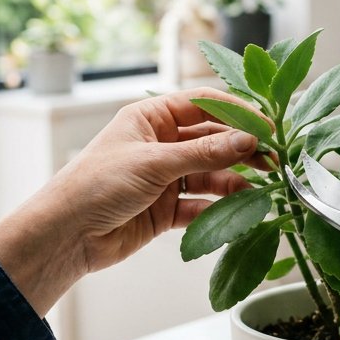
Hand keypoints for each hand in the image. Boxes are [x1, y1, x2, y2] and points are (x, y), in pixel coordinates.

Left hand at [0, 89, 268, 316]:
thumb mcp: (154, 163)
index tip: (268, 126)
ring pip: (211, 175)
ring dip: (235, 182)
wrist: (66, 235)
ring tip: (261, 191)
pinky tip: (238, 215)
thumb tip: (249, 140)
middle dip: (242, 150)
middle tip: (274, 161)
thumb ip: (205, 153)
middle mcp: (161, 144)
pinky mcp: (166, 210)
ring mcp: (165, 177)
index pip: (204, 104)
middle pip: (213, 141)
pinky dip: (219, 210)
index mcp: (151, 118)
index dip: (238, 113)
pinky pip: (201, 205)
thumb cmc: (96, 185)